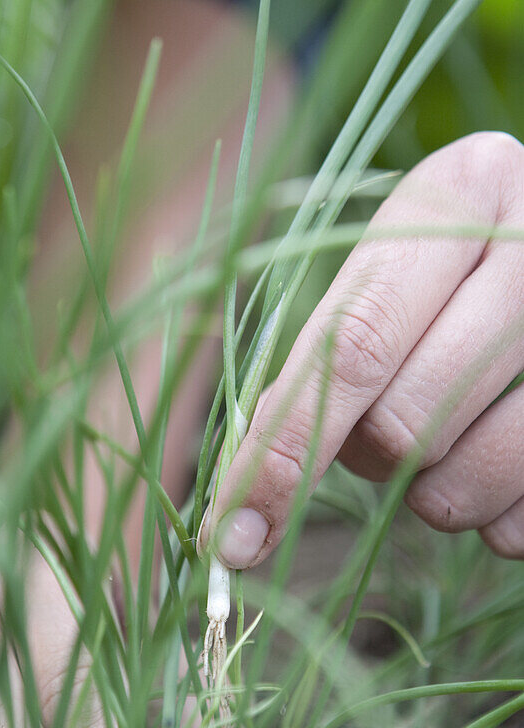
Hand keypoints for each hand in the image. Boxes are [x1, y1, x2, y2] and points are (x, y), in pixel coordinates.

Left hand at [204, 132, 523, 565]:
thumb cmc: (458, 269)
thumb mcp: (397, 270)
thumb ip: (327, 355)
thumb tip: (241, 501)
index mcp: (465, 190)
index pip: (352, 345)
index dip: (282, 449)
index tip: (232, 536)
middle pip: (402, 423)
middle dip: (367, 456)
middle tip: (384, 430)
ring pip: (464, 484)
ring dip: (431, 493)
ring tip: (452, 436)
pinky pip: (522, 521)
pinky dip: (493, 515)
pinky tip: (505, 462)